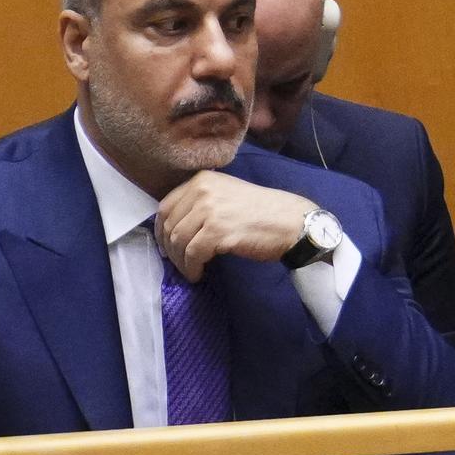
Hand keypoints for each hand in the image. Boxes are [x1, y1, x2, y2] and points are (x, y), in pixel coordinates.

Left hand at [157, 171, 317, 280]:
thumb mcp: (228, 193)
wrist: (292, 222)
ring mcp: (209, 211)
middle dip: (170, 249)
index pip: (166, 206)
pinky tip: (198, 274)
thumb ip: (203, 201)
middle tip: (179, 262)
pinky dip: (191, 268)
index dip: (162, 229)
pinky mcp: (217, 232)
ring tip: (190, 270)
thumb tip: (177, 225)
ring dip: (181, 262)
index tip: (167, 245)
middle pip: (170, 225)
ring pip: (178, 241)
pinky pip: (192, 255)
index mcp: (202, 180)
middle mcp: (202, 192)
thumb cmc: (264, 211)